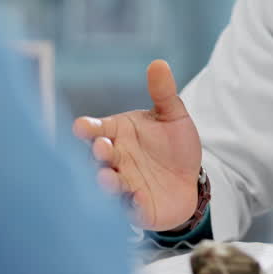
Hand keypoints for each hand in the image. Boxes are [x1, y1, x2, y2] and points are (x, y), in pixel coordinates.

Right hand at [72, 60, 202, 230]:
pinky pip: (130, 209)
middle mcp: (115, 160)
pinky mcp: (137, 209)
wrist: (190, 178)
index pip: (96, 129)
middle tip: (101, 148)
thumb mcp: (173, 115)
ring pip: (108, 185)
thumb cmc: (173, 145)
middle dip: (98, 153)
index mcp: (117, 134)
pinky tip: (136, 199)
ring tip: (107, 177)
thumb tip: (159, 64)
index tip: (81, 126)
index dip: (87, 128)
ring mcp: (124, 185)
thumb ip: (164, 93)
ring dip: (105, 182)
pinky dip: (130, 206)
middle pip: (98, 157)